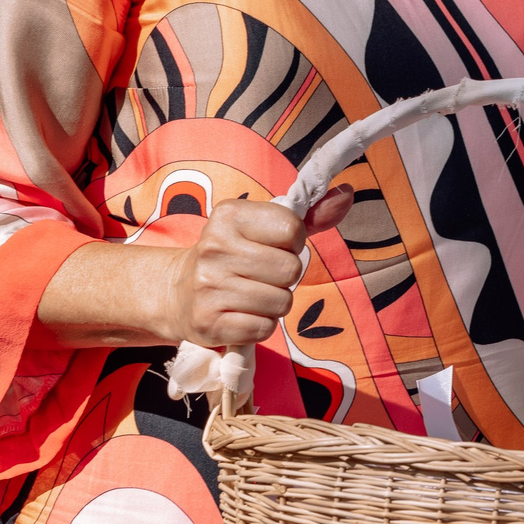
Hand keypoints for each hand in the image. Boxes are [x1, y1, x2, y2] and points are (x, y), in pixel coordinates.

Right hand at [159, 188, 353, 346]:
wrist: (176, 292)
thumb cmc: (232, 255)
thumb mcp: (262, 226)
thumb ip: (309, 215)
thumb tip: (346, 195)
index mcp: (228, 215)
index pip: (292, 229)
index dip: (293, 243)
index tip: (273, 246)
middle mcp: (214, 248)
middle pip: (291, 269)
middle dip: (286, 277)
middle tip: (261, 275)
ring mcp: (208, 287)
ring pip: (282, 302)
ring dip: (275, 303)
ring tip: (251, 294)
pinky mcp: (208, 323)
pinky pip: (264, 328)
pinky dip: (261, 325)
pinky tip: (242, 314)